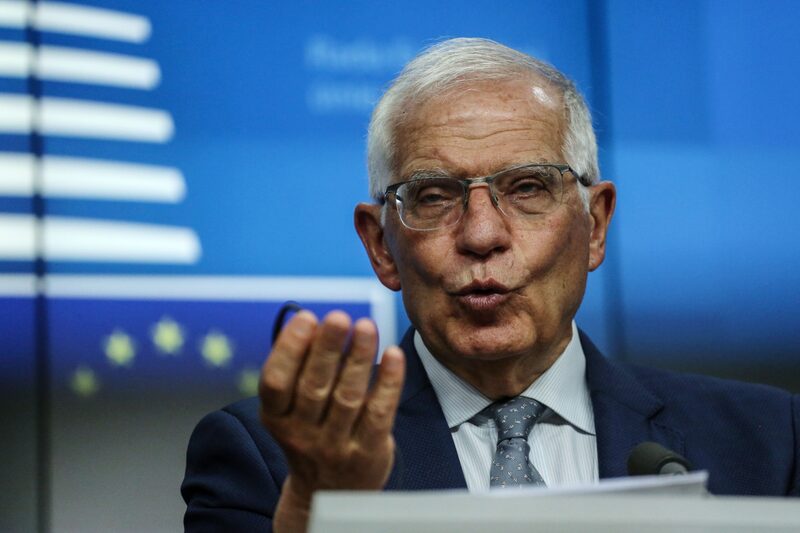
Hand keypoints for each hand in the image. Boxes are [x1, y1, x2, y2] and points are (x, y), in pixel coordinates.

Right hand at [259, 310, 404, 531]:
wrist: (329, 496)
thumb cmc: (312, 432)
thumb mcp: (293, 408)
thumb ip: (300, 369)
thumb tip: (313, 321)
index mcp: (275, 418)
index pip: (275, 382)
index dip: (289, 349)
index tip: (307, 318)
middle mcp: (300, 434)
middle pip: (314, 387)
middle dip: (327, 349)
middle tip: (340, 316)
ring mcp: (334, 447)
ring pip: (348, 397)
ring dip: (358, 359)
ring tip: (367, 326)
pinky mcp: (367, 453)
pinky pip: (379, 413)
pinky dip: (388, 383)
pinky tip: (394, 354)